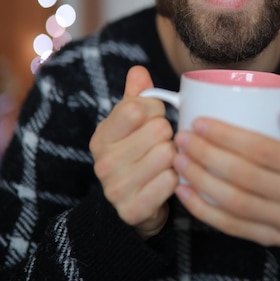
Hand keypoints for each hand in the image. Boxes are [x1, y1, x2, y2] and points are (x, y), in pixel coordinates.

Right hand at [90, 66, 177, 238]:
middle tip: (163, 144)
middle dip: (169, 135)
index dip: (156, 110)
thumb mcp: (131, 125)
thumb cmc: (137, 156)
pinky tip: (169, 180)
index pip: (138, 107)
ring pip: (168, 154)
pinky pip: (171, 181)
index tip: (156, 119)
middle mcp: (103, 162)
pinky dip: (177, 179)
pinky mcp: (132, 210)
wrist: (133, 206)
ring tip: (167, 162)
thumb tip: (138, 70)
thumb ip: (135, 97)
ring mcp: (115, 188)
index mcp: (101, 137)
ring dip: (175, 157)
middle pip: (159, 129)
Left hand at [173, 104, 279, 246]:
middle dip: (207, 156)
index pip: (264, 151)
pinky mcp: (274, 239)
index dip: (228, 137)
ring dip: (200, 182)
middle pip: (245, 177)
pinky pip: (232, 227)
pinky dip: (203, 210)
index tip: (199, 123)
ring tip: (179, 160)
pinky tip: (184, 190)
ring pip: (235, 204)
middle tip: (183, 139)